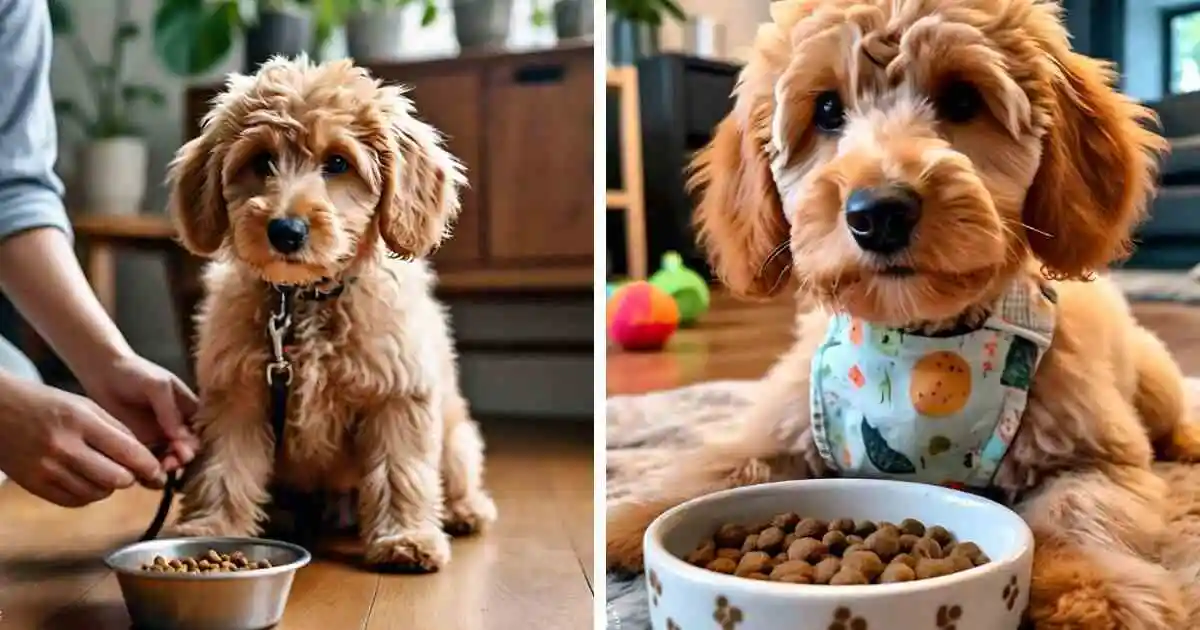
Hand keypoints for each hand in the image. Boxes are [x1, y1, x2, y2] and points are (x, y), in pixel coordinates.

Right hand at [0, 375, 165, 506]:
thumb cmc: (47, 404)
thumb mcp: (84, 405)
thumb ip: (116, 430)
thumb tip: (144, 458)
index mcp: (81, 421)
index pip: (128, 451)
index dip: (148, 465)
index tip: (156, 469)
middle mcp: (64, 446)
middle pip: (117, 479)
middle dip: (129, 477)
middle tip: (128, 470)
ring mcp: (47, 468)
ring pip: (98, 493)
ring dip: (108, 486)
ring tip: (103, 471)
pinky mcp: (34, 484)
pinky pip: (75, 501)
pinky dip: (87, 494)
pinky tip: (85, 479)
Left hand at [78, 353, 199, 475]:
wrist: (103, 372)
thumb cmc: (136, 372)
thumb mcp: (158, 385)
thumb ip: (169, 410)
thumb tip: (182, 437)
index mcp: (187, 408)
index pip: (199, 430)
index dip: (196, 442)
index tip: (185, 450)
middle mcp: (175, 424)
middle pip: (187, 447)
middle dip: (183, 457)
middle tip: (172, 462)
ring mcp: (157, 435)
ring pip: (169, 456)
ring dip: (169, 465)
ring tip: (160, 467)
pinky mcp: (139, 443)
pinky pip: (149, 460)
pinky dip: (150, 468)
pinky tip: (147, 471)